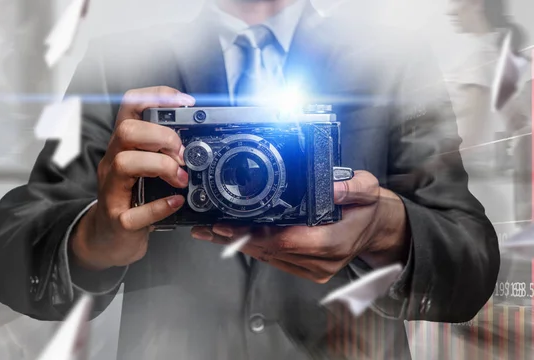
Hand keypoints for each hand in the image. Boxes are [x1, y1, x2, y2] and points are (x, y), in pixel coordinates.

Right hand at [71, 86, 194, 270]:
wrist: (109, 239)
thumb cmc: (131, 199)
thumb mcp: (145, 168)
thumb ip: (164, 151)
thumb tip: (198, 140)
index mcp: (123, 146)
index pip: (130, 107)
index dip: (157, 96)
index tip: (185, 102)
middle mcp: (113, 163)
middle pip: (126, 130)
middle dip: (160, 136)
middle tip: (181, 153)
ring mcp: (112, 191)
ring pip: (125, 162)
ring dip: (161, 166)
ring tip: (181, 178)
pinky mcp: (119, 220)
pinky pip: (136, 212)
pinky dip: (160, 206)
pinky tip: (176, 202)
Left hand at [191, 171, 408, 282]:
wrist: (376, 230)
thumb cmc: (367, 209)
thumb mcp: (367, 190)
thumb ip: (351, 187)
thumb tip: (331, 186)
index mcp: (333, 241)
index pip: (287, 240)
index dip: (255, 234)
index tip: (230, 225)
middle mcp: (321, 261)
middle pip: (270, 251)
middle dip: (236, 239)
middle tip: (209, 227)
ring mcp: (313, 269)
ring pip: (268, 257)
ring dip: (239, 245)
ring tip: (212, 232)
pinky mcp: (307, 271)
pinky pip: (275, 261)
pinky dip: (253, 248)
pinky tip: (234, 239)